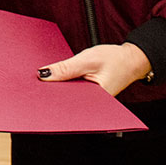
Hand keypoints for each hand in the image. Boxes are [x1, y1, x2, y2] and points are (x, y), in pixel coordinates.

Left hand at [37, 42, 151, 95]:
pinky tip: (55, 79)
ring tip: (43, 80)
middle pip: (67, 101)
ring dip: (58, 88)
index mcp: (96, 101)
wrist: (132, 59)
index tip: (34, 91)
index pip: (68, 103)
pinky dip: (65, 85)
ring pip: (69, 97)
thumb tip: (43, 75)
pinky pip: (73, 92)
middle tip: (34, 84)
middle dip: (52, 93)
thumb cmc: (115, 59)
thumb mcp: (87, 60)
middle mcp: (94, 105)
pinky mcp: (89, 95)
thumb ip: (66, 68)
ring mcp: (91, 101)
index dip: (51, 97)